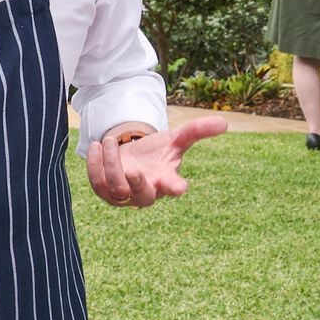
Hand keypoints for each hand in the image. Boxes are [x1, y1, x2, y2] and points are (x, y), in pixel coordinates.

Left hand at [87, 115, 227, 206]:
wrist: (132, 157)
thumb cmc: (157, 152)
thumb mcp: (176, 139)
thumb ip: (198, 131)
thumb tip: (225, 122)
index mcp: (166, 180)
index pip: (174, 187)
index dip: (176, 187)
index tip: (180, 187)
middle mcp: (147, 192)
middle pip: (144, 197)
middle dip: (137, 184)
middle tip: (133, 170)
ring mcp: (125, 195)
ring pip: (116, 187)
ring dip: (112, 162)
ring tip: (109, 140)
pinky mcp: (105, 192)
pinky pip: (97, 183)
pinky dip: (94, 164)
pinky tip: (96, 146)